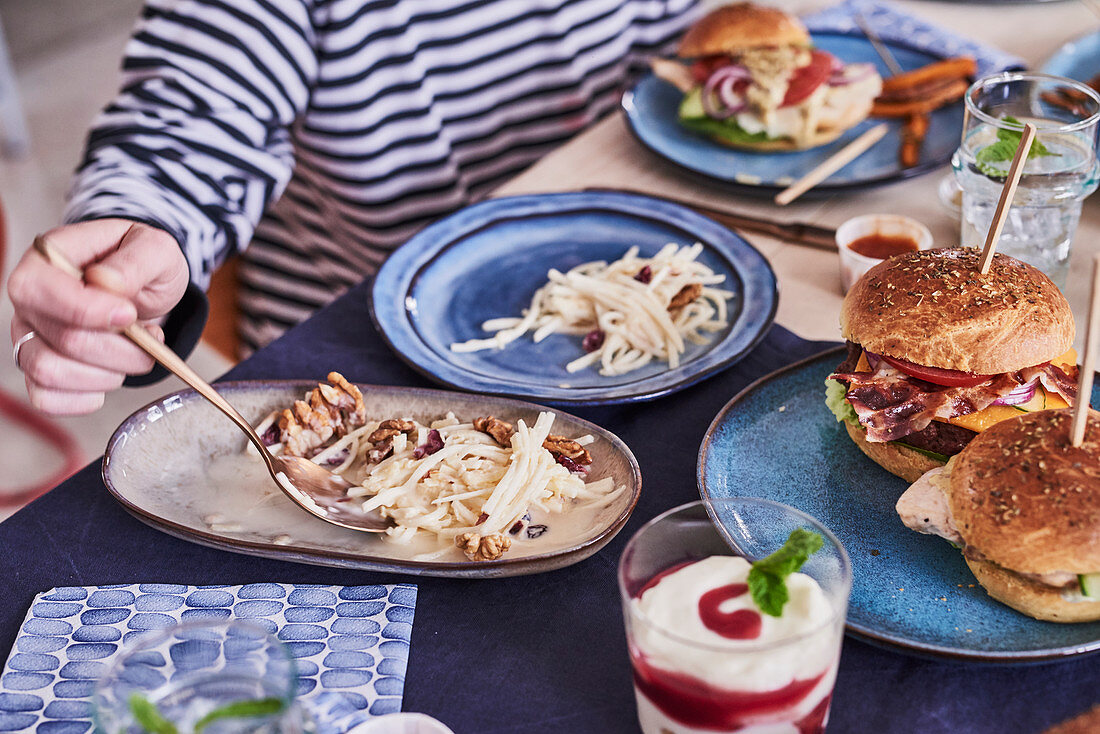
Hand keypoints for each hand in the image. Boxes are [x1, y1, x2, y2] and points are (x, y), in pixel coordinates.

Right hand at [7, 219, 189, 413]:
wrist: (144, 286)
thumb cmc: (143, 263)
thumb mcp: (155, 249)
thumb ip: (134, 263)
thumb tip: (107, 283)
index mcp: (47, 259)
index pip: (40, 290)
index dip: (90, 312)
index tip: (131, 315)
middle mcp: (29, 298)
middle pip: (62, 339)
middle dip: (121, 349)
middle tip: (150, 337)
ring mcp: (28, 334)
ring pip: (50, 372)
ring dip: (108, 374)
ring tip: (134, 355)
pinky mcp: (37, 367)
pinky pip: (46, 397)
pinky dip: (86, 397)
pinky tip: (111, 375)